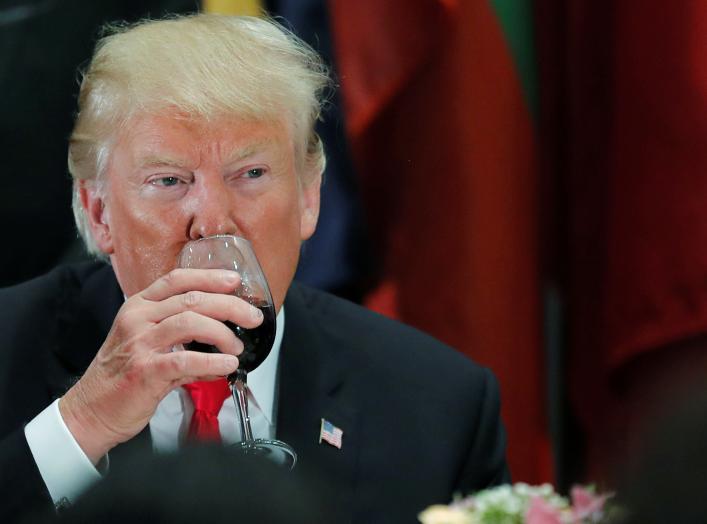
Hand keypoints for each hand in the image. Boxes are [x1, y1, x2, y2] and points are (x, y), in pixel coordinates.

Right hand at [59, 268, 263, 463]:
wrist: (92, 410)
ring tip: (237, 348)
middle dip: (230, 305)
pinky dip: (212, 362)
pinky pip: (186, 360)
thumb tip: (225, 341)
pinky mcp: (144, 371)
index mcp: (139, 306)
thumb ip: (185, 337)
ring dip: (222, 333)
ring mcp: (139, 344)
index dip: (209, 276)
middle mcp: (138, 319)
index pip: (177, 279)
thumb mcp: (148, 343)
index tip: (235, 281)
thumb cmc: (123, 375)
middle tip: (252, 318)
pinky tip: (228, 366)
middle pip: (192, 299)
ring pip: (190, 322)